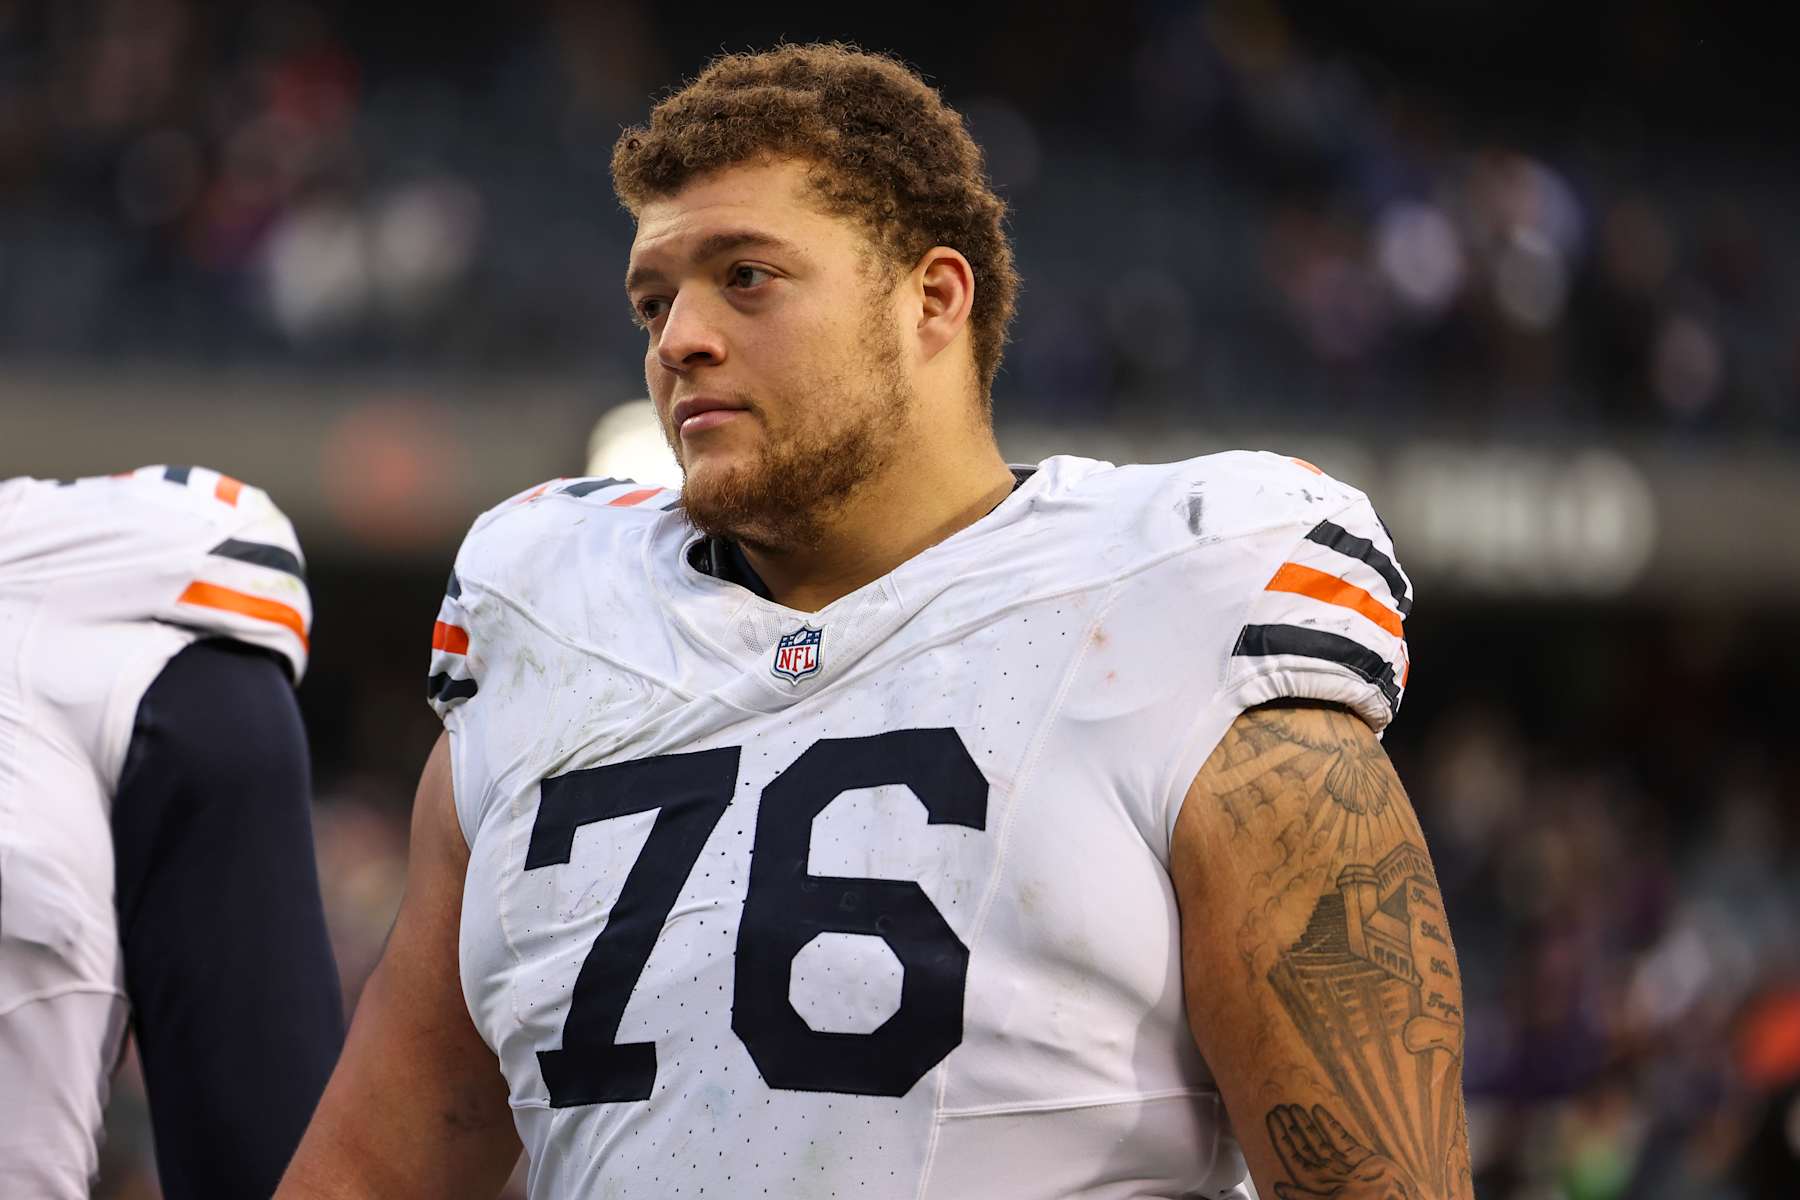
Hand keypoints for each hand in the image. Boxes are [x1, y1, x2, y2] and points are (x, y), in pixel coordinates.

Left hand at [1266, 1105, 1419, 1199]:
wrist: (1396, 1199)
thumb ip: (1303, 1197)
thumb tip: (1278, 1188)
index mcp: (1316, 1185)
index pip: (1292, 1157)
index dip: (1281, 1138)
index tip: (1272, 1118)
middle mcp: (1326, 1172)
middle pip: (1303, 1146)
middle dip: (1290, 1128)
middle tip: (1278, 1107)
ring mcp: (1342, 1163)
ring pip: (1319, 1140)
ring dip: (1306, 1124)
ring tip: (1292, 1106)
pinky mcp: (1358, 1156)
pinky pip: (1339, 1137)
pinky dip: (1328, 1124)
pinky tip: (1318, 1110)